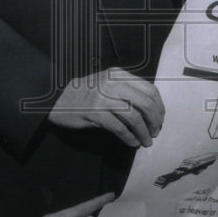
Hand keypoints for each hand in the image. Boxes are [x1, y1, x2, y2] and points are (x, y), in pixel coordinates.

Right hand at [48, 68, 163, 147]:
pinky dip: (130, 138)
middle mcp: (112, 83)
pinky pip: (120, 128)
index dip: (159, 106)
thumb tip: (152, 107)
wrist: (57, 99)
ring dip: (144, 132)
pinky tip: (133, 142)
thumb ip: (126, 89)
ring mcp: (103, 97)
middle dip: (155, 120)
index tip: (160, 118)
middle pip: (145, 103)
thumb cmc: (85, 93)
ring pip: (134, 117)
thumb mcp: (107, 83)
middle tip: (156, 131)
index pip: (149, 89)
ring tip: (146, 141)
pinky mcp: (95, 113)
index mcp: (118, 74)